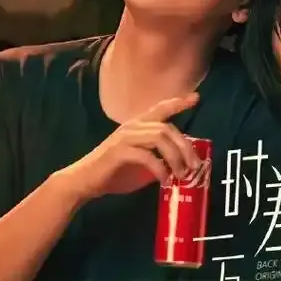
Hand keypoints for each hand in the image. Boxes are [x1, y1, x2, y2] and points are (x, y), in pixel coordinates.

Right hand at [57, 93, 201, 202]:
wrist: (84, 182)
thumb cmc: (114, 172)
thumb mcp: (142, 164)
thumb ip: (159, 158)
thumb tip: (183, 165)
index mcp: (138, 126)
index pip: (161, 108)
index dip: (178, 102)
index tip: (196, 98)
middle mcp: (132, 127)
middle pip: (167, 128)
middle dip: (185, 146)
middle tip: (195, 166)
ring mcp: (125, 138)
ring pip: (159, 137)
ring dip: (175, 157)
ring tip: (182, 174)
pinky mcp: (119, 152)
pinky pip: (146, 156)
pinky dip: (160, 169)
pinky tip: (164, 180)